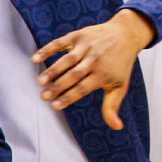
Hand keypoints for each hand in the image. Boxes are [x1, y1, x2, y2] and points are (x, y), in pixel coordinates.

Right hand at [32, 9, 157, 129]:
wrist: (126, 34)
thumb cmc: (120, 64)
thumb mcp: (120, 85)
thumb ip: (112, 106)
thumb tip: (117, 127)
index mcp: (103, 74)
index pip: (83, 88)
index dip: (69, 97)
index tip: (55, 106)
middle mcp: (94, 60)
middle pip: (73, 75)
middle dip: (58, 86)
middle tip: (44, 96)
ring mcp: (86, 47)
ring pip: (67, 60)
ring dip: (52, 70)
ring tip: (40, 81)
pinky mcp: (79, 36)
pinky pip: (61, 43)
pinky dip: (48, 50)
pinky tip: (36, 59)